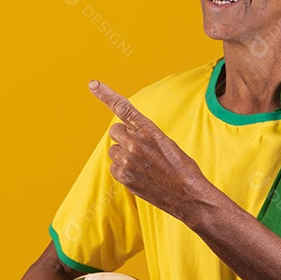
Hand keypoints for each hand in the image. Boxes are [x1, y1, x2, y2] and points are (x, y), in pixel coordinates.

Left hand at [89, 80, 212, 219]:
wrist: (188, 195)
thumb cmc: (182, 168)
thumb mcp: (167, 143)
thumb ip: (145, 135)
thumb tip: (127, 136)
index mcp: (149, 130)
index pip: (124, 108)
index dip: (106, 95)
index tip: (93, 84)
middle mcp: (136, 142)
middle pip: (115, 131)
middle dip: (124, 138)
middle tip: (139, 149)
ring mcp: (128, 160)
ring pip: (114, 150)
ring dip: (123, 155)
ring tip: (143, 165)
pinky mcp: (123, 176)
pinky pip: (113, 167)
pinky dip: (123, 170)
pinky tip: (139, 175)